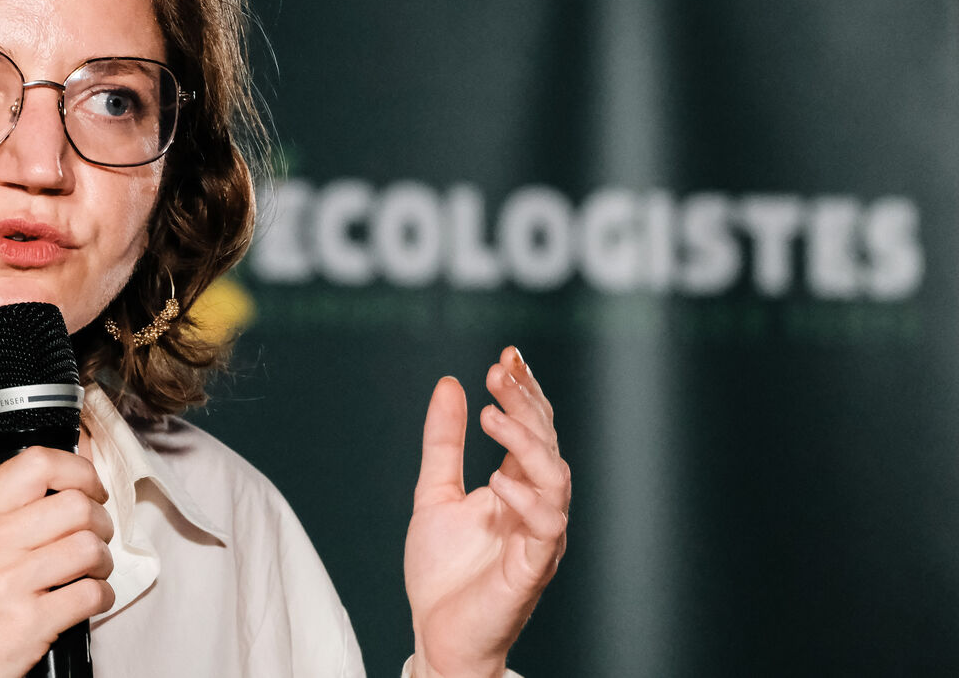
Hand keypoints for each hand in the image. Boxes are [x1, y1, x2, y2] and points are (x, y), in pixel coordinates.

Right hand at [0, 447, 114, 677]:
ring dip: (103, 561)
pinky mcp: (28, 624)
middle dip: (100, 522)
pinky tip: (89, 601)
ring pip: (90, 547)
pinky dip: (102, 597)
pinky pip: (91, 594)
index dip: (80, 471)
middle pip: (77, 505)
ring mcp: (8, 583)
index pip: (38, 463)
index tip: (91, 488)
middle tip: (97, 536)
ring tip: (93, 570)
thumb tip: (52, 495)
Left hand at [404, 346, 569, 677]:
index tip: (507, 355)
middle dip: (526, 403)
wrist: (436, 634)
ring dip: (527, 441)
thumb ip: (443, 442)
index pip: (531, 427)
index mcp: (515, 486)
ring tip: (492, 416)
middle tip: (499, 371)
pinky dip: (528, 498)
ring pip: (555, 476)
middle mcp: (534, 505)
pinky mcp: (533, 566)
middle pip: (546, 441)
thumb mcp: (433, 492)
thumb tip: (449, 384)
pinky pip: (546, 526)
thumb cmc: (442, 571)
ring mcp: (538, 534)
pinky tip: (499, 480)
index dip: (524, 390)